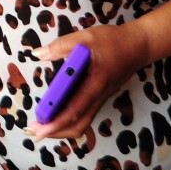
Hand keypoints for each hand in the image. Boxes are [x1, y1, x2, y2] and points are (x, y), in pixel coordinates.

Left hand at [27, 24, 148, 140]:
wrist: (138, 46)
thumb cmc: (113, 41)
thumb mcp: (85, 37)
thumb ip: (60, 46)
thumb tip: (37, 54)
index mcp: (95, 84)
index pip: (75, 110)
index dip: (56, 122)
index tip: (39, 128)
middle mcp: (98, 96)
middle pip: (78, 125)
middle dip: (55, 131)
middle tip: (32, 130)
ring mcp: (99, 98)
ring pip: (81, 123)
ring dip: (60, 127)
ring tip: (40, 124)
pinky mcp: (99, 96)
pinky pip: (83, 114)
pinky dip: (67, 119)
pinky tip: (54, 112)